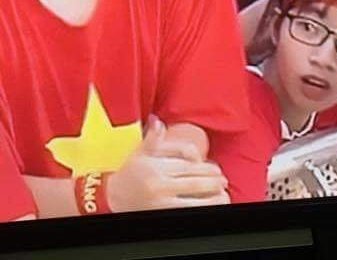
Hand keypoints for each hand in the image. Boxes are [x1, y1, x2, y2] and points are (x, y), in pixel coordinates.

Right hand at [107, 118, 229, 212]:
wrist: (113, 198)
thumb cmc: (129, 174)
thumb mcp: (138, 153)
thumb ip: (152, 139)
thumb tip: (158, 121)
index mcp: (154, 165)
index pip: (185, 162)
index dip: (203, 164)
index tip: (213, 167)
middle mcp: (158, 182)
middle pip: (193, 180)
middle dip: (212, 179)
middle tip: (222, 179)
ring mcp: (161, 200)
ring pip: (194, 196)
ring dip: (213, 195)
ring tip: (223, 193)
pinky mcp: (163, 213)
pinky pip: (188, 210)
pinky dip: (203, 208)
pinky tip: (212, 205)